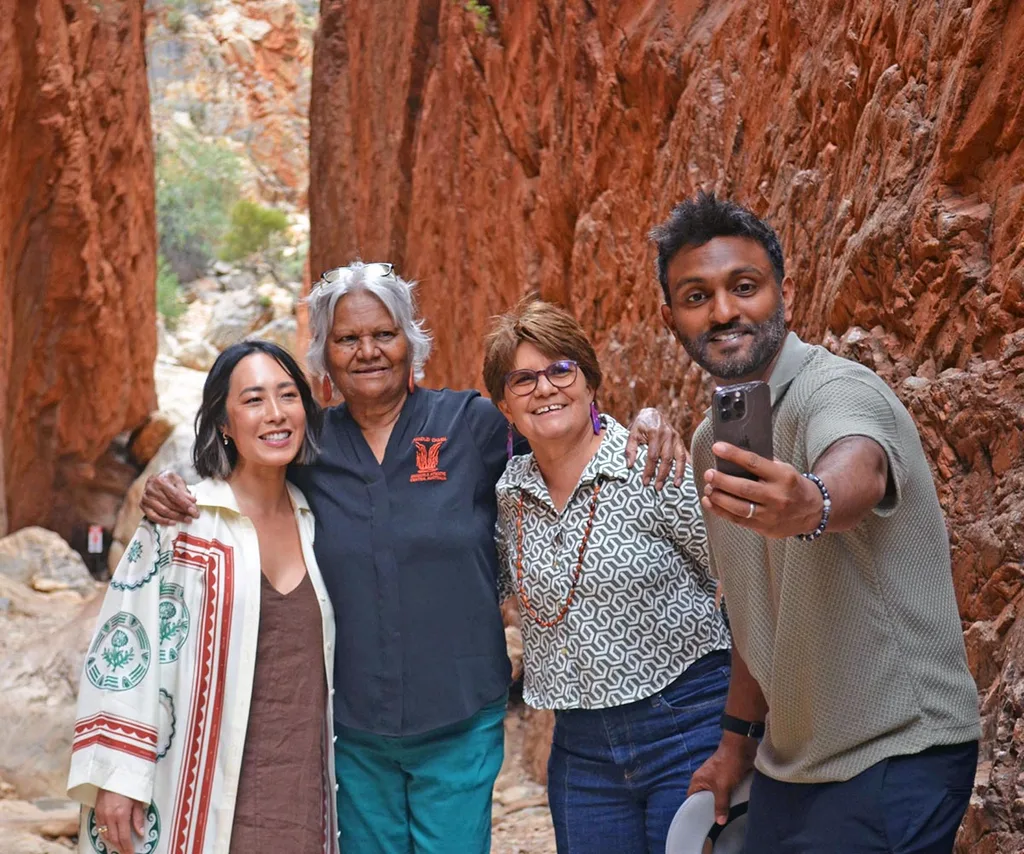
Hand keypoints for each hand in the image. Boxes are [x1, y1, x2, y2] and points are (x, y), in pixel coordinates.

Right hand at [94, 789, 146, 852]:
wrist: (114, 773)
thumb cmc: (129, 785)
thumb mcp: (138, 800)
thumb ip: (138, 818)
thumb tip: (140, 833)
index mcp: (121, 814)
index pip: (124, 837)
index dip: (128, 848)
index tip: (131, 853)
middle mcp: (110, 817)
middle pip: (114, 839)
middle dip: (121, 848)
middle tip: (126, 852)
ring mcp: (102, 815)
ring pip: (105, 835)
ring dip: (113, 842)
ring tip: (120, 846)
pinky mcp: (97, 811)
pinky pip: (99, 828)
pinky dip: (105, 834)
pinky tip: (110, 836)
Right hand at [140, 470, 197, 525]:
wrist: (155, 479)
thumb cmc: (167, 480)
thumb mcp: (177, 480)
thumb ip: (184, 490)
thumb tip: (192, 501)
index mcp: (160, 481)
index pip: (175, 495)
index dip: (185, 504)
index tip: (194, 510)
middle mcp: (151, 489)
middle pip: (170, 504)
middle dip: (183, 511)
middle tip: (193, 516)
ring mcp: (146, 498)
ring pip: (163, 511)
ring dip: (177, 517)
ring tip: (187, 520)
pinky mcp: (143, 506)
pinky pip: (153, 517)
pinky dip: (164, 521)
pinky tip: (173, 523)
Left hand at [624, 407, 687, 488]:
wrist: (652, 413)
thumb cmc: (641, 425)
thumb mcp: (632, 434)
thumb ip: (630, 449)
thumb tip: (629, 465)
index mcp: (655, 433)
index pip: (652, 456)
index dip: (649, 470)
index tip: (645, 482)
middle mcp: (668, 435)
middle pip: (666, 459)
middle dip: (662, 475)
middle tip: (658, 487)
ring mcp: (676, 437)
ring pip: (679, 457)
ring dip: (678, 472)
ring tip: (676, 484)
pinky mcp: (680, 440)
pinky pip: (684, 453)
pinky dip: (686, 464)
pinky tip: (686, 475)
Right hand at [687, 736, 755, 824]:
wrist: (742, 747)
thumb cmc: (728, 763)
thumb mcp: (723, 787)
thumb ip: (720, 804)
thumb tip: (719, 821)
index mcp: (698, 779)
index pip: (691, 798)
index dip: (694, 809)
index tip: (699, 821)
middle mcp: (705, 779)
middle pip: (705, 798)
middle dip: (710, 808)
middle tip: (715, 822)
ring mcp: (716, 778)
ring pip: (717, 795)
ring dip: (722, 802)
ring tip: (725, 815)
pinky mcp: (727, 777)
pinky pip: (726, 791)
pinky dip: (729, 797)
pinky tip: (734, 804)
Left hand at [701, 443, 822, 537]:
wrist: (813, 511)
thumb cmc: (792, 485)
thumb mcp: (784, 469)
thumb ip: (763, 464)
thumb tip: (733, 455)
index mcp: (783, 477)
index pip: (755, 463)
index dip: (734, 455)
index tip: (717, 447)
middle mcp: (777, 496)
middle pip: (744, 488)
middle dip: (722, 481)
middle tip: (708, 474)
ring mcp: (771, 515)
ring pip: (739, 508)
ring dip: (719, 498)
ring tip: (707, 488)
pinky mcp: (765, 528)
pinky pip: (738, 520)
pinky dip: (720, 511)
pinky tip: (709, 502)